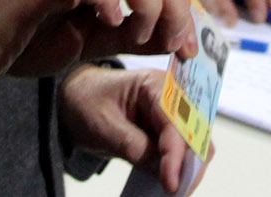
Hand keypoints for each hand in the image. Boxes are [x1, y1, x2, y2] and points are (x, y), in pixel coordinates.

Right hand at [0, 0, 195, 86]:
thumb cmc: (25, 40)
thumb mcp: (91, 42)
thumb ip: (130, 36)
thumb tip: (173, 38)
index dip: (181, 4)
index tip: (188, 48)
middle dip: (174, 2)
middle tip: (172, 43)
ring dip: (147, 0)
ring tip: (138, 34)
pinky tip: (107, 21)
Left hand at [59, 65, 207, 193]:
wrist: (75, 97)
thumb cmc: (86, 101)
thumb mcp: (103, 125)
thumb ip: (132, 146)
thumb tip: (161, 173)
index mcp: (154, 85)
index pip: (175, 123)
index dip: (175, 156)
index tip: (170, 185)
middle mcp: (170, 97)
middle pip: (195, 133)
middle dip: (190, 165)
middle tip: (176, 192)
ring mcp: (170, 115)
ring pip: (194, 146)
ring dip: (186, 170)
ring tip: (171, 191)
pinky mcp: (165, 132)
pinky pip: (179, 154)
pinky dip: (176, 170)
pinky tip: (165, 186)